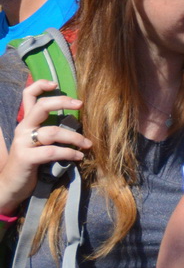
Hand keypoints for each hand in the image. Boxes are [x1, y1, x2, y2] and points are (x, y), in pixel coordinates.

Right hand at [0, 80, 90, 213]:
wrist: (11, 185)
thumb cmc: (31, 162)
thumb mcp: (39, 143)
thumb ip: (51, 131)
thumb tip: (76, 123)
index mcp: (26, 122)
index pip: (27, 96)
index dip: (39, 85)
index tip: (56, 83)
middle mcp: (23, 128)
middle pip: (41, 107)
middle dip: (62, 102)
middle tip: (81, 104)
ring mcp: (23, 143)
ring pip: (52, 132)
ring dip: (74, 137)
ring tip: (87, 144)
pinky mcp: (26, 158)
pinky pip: (52, 152)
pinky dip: (69, 153)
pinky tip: (79, 157)